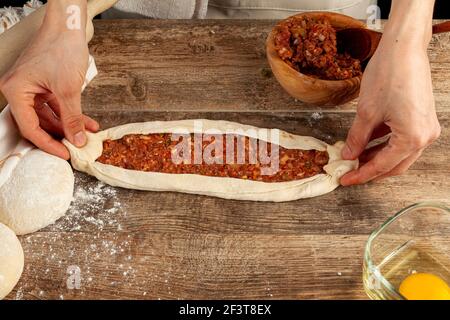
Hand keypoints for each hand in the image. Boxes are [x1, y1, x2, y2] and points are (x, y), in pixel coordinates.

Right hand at [0, 0, 97, 159]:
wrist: (69, 24)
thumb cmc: (62, 48)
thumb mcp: (69, 89)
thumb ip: (72, 118)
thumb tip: (77, 140)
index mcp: (16, 91)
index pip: (30, 127)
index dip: (49, 144)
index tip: (65, 155)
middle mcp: (20, 89)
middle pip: (38, 122)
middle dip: (60, 135)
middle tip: (76, 148)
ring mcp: (32, 86)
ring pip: (49, 115)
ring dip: (69, 125)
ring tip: (87, 135)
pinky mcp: (45, 83)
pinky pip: (57, 104)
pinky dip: (72, 113)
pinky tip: (88, 123)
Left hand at [340, 40, 440, 185]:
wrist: (404, 48)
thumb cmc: (388, 76)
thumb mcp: (366, 113)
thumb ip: (357, 138)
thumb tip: (348, 155)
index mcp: (412, 138)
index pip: (382, 166)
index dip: (361, 175)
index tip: (345, 180)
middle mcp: (425, 136)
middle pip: (395, 165)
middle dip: (371, 170)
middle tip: (349, 172)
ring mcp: (426, 127)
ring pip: (399, 153)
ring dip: (377, 157)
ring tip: (354, 158)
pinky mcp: (422, 118)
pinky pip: (402, 139)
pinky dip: (384, 143)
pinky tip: (366, 143)